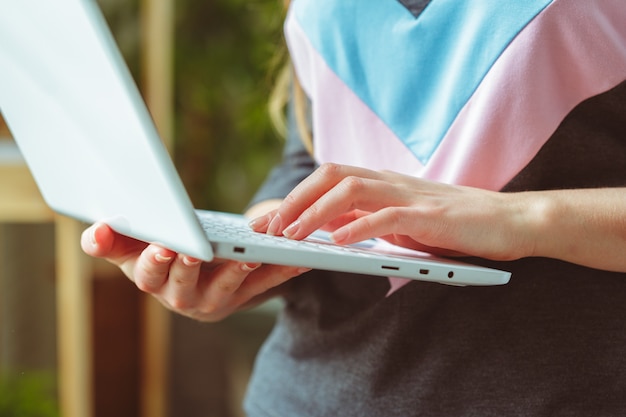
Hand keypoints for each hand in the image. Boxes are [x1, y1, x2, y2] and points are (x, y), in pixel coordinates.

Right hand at [81, 223, 309, 321]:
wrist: (194, 271)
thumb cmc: (157, 253)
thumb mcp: (131, 247)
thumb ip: (110, 240)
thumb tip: (96, 231)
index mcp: (152, 281)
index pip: (148, 275)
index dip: (153, 262)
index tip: (161, 246)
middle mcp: (181, 297)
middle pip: (184, 285)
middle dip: (190, 268)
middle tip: (196, 251)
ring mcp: (214, 299)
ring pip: (226, 288)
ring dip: (238, 273)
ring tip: (251, 257)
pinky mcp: (243, 297)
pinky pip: (263, 285)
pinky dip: (280, 272)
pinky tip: (298, 260)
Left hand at [250, 163, 536, 261]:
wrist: (510, 220)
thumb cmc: (455, 225)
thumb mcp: (401, 223)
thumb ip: (368, 221)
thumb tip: (331, 228)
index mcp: (383, 184)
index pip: (329, 178)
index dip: (296, 196)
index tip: (269, 220)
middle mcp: (391, 182)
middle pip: (331, 175)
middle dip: (296, 199)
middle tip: (270, 228)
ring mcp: (410, 195)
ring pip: (351, 190)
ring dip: (316, 212)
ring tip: (293, 235)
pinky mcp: (430, 214)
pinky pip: (387, 215)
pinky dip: (359, 227)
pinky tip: (338, 243)